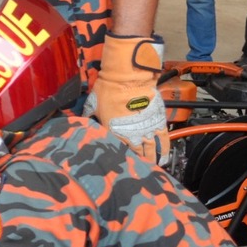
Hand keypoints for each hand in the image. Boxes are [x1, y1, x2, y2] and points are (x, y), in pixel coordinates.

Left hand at [90, 34, 168, 163]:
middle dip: (137, 161)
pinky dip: (164, 150)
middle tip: (139, 169)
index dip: (118, 156)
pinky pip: (163, 140)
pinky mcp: (158, 122)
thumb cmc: (108, 89)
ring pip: (150, 150)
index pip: (116, 149)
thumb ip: (90, 114)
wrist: (127, 77)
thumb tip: (83, 119)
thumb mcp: (92, 103)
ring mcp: (145, 130)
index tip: (120, 162)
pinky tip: (164, 158)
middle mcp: (130, 135)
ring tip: (152, 167)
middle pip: (135, 153)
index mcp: (113, 133)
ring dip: (151, 159)